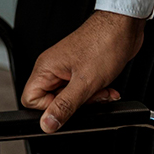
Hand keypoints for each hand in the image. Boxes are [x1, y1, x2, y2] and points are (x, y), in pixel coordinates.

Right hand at [21, 10, 144, 132]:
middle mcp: (53, 68)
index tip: (68, 107)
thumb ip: (64, 106)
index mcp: (45, 68)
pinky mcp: (81, 71)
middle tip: (89, 97)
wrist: (121, 28)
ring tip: (101, 91)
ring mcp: (66, 69)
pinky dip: (96, 94)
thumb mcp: (84, 83)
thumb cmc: (102, 44)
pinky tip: (106, 89)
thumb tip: (47, 124)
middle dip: (75, 106)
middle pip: (52, 101)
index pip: (31, 99)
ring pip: (70, 98)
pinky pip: (83, 92)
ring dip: (90, 100)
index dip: (49, 109)